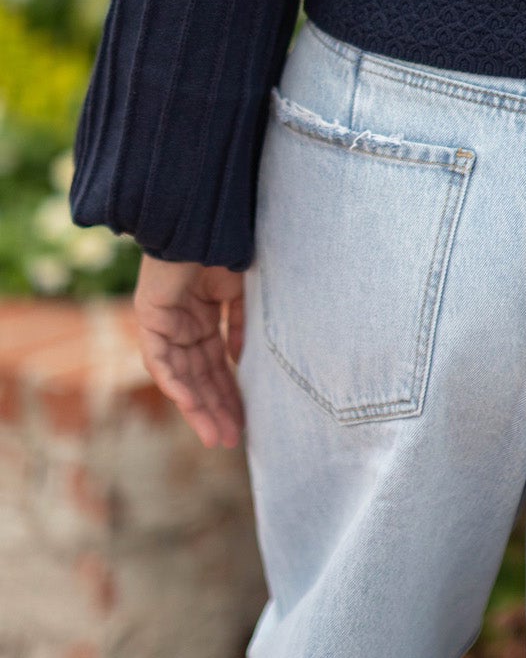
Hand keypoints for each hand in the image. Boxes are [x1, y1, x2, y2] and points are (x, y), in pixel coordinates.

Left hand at [133, 254, 245, 448]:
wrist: (198, 218)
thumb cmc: (221, 244)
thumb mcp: (239, 290)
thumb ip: (239, 324)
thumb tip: (240, 358)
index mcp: (203, 318)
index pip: (216, 365)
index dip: (230, 392)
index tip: (244, 420)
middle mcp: (182, 326)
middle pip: (200, 377)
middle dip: (216, 409)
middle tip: (231, 439)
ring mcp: (165, 324)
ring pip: (181, 376)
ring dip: (198, 407)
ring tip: (216, 435)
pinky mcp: (149, 319)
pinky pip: (160, 359)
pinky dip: (174, 381)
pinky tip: (189, 404)